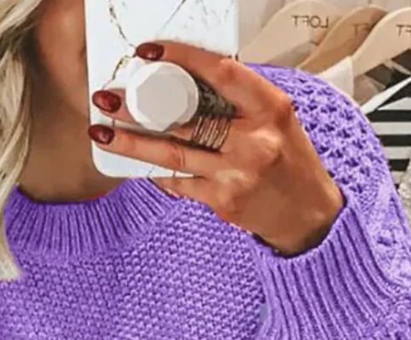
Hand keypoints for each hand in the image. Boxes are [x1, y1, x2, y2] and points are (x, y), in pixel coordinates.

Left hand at [88, 40, 343, 255]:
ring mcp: (236, 175)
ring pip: (174, 156)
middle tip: (108, 99)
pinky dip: (157, 172)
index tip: (151, 52)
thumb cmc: (291, 163)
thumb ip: (240, 100)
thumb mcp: (277, 120)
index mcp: (270, 110)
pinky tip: (137, 163)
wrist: (307, 216)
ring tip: (103, 133)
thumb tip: (189, 81)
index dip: (183, 58)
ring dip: (133, 144)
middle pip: (188, 120)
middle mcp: (254, 142)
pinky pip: (180, 184)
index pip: (222, 74)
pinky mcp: (223, 203)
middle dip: (141, 110)